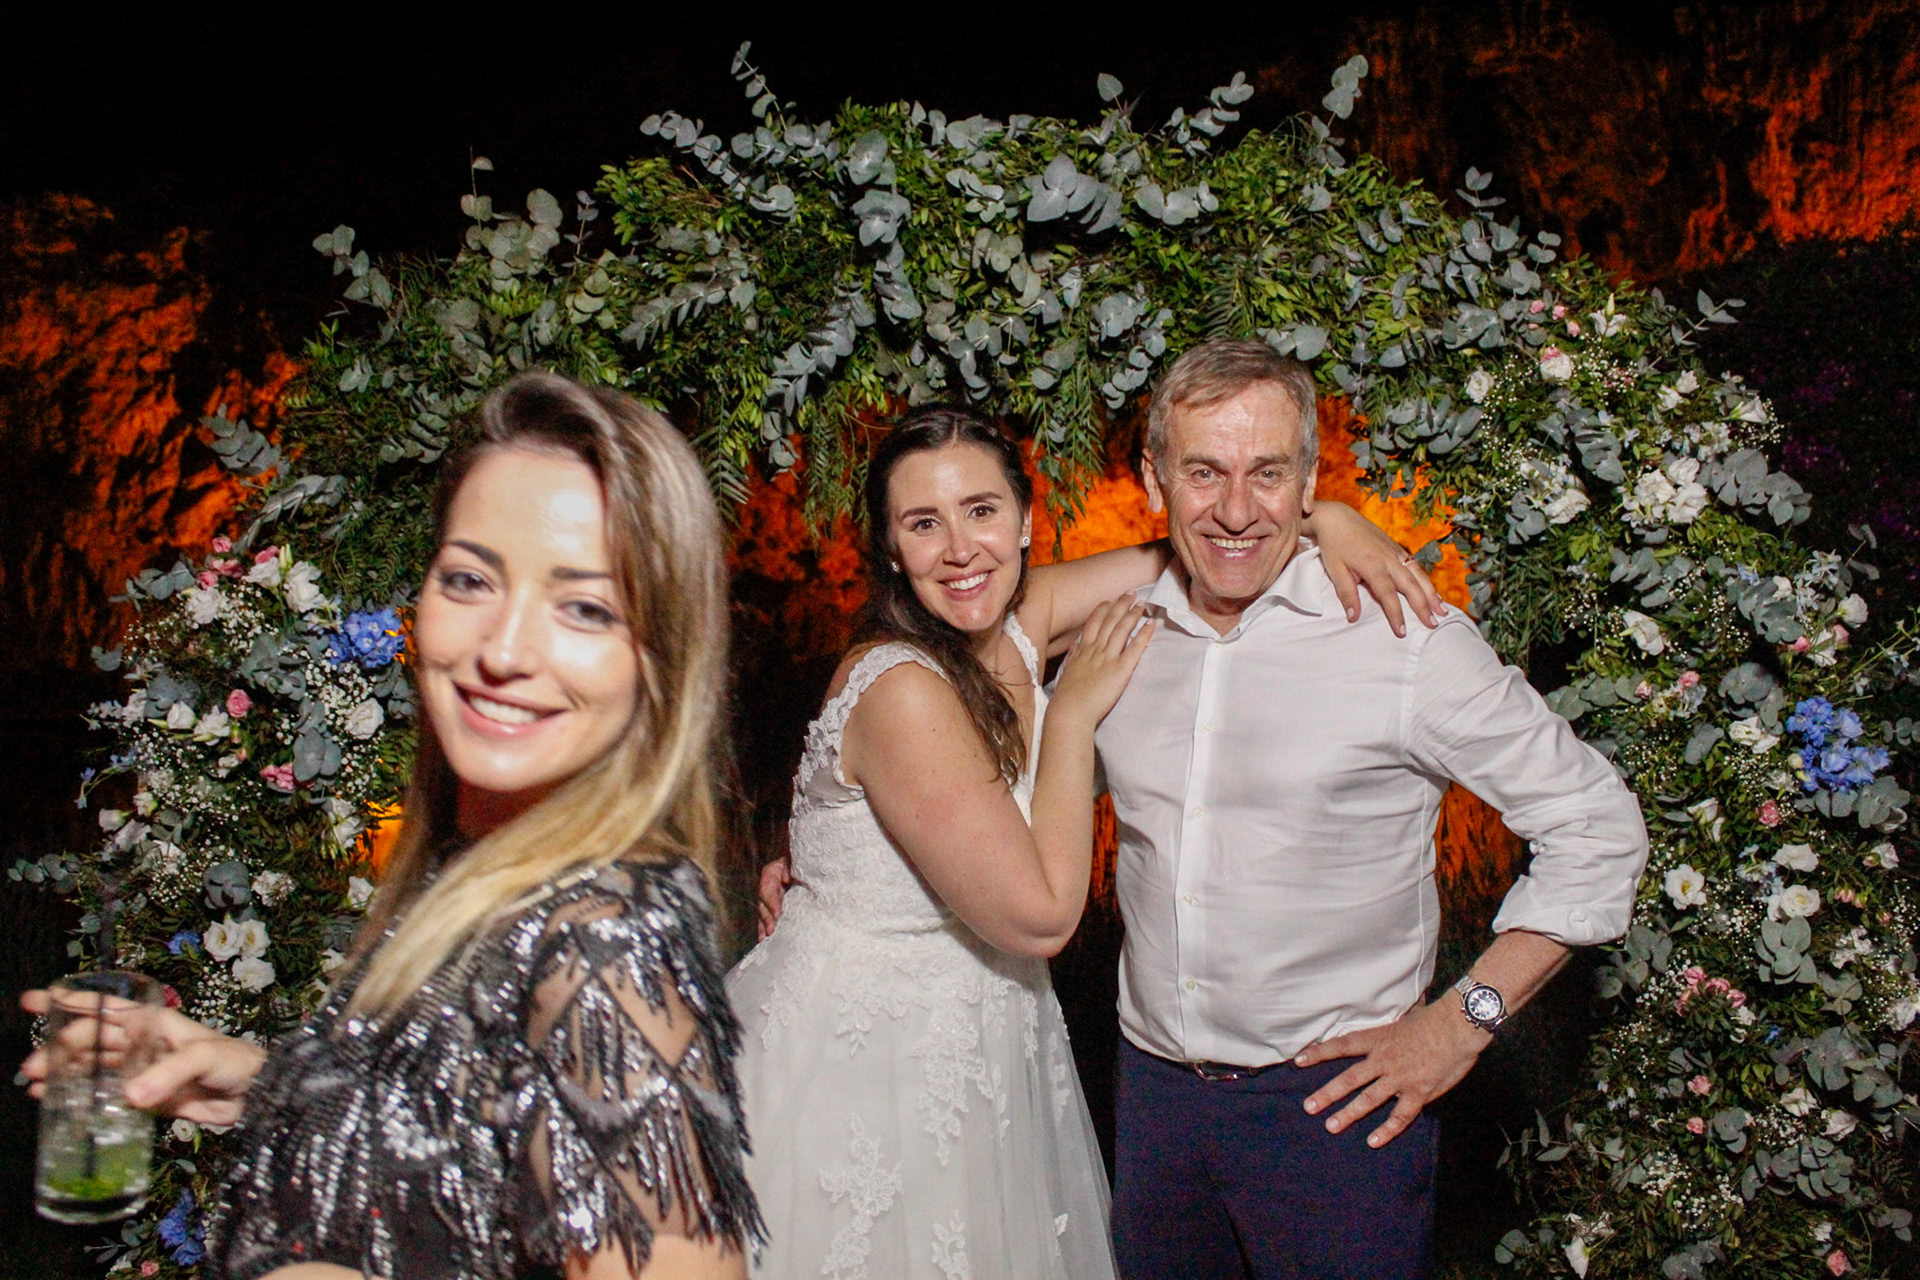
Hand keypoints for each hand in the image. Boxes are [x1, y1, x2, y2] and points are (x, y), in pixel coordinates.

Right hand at [21, 990, 266, 1125]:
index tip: (35, 1000)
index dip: (72, 1001)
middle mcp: (144, 1044)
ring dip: (63, 1073)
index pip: (107, 1007)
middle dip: (59, 1048)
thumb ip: (169, 1073)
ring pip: (94, 1068)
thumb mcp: (204, 1056)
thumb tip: (129, 1096)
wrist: (260, 1095)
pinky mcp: (146, 1100)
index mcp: (156, 1023)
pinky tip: (57, 1103)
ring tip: (35, 1085)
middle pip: (92, 1040)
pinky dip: (81, 1098)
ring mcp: (143, 1072)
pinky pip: (106, 1097)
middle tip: (32, 1067)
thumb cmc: (237, 1062)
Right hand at [757, 857, 792, 940]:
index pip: (767, 890)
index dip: (771, 902)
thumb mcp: (790, 860)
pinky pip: (763, 915)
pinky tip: (762, 939)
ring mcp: (765, 895)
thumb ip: (788, 867)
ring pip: (760, 912)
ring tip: (764, 938)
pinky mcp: (768, 903)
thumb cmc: (793, 859)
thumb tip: (786, 879)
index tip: (777, 912)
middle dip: (766, 918)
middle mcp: (764, 886)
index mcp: (769, 874)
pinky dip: (762, 927)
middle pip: (762, 904)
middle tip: (771, 930)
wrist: (790, 857)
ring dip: (762, 925)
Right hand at [1048, 597, 1153, 726]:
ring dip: (1132, 614)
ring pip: (1121, 630)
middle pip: (1109, 621)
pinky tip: (1150, 625)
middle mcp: (1095, 650)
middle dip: (1121, 605)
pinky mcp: (1120, 670)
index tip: (1110, 600)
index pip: (1093, 623)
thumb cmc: (1067, 697)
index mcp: (1082, 651)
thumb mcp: (1067, 671)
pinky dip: (1143, 635)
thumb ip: (1073, 657)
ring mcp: (1108, 658)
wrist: (1070, 711)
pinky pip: (1134, 648)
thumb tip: (1076, 647)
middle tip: (1131, 593)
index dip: (1103, 610)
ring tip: (1142, 604)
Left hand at [1293, 997, 1488, 1147]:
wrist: (1459, 1026)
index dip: (1320, 1052)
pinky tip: (1373, 1141)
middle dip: (1327, 1093)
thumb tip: (1393, 1014)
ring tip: (1331, 1126)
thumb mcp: (1406, 1015)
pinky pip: (1400, 1116)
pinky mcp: (1419, 1092)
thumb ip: (1394, 1024)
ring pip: (1368, 1099)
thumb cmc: (1436, 1018)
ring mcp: (1400, 1078)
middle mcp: (1384, 1060)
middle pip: (1349, 1078)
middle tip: (1309, 1107)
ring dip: (1349, 1113)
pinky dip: (1387, 1130)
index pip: (1342, 1045)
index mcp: (1380, 1039)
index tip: (1299, 1060)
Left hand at [1306, 501, 1445, 636]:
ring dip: (1431, 593)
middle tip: (1433, 625)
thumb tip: (1353, 618)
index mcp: (1372, 565)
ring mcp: (1395, 551)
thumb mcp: (1335, 570)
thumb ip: (1346, 594)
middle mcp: (1388, 558)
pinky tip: (1432, 591)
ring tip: (1442, 611)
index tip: (1401, 632)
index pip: (1387, 595)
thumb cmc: (1334, 545)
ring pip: (1418, 574)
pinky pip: (1415, 565)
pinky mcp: (1396, 547)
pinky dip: (1426, 580)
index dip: (1395, 614)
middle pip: (1410, 585)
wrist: (1337, 517)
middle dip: (1423, 606)